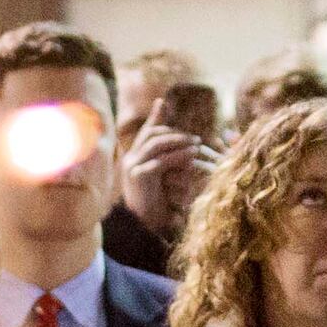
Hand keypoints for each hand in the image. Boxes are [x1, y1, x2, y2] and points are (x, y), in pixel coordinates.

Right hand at [118, 116, 218, 241]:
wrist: (143, 224)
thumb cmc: (156, 203)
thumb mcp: (162, 179)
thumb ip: (168, 162)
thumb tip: (186, 150)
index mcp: (134, 157)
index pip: (145, 131)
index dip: (154, 116)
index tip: (162, 101)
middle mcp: (130, 158)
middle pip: (152, 134)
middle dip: (174, 132)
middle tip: (195, 138)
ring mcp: (133, 166)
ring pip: (156, 144)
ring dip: (178, 141)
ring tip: (196, 144)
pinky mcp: (140, 176)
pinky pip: (161, 160)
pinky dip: (177, 156)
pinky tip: (191, 156)